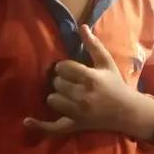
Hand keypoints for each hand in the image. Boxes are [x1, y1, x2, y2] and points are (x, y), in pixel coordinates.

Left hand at [24, 25, 153, 135]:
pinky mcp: (74, 125)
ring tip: (66, 95)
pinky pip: (53, 126)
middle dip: (62, 81)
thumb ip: (94, 45)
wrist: (127, 111)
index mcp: (90, 78)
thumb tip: (82, 26)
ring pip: (52, 99)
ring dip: (57, 96)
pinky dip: (40, 125)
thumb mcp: (107, 62)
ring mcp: (77, 112)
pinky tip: (27, 121)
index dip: (64, 67)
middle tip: (71, 82)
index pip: (63, 68)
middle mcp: (82, 95)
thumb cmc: (116, 84)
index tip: (70, 69)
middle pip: (56, 83)